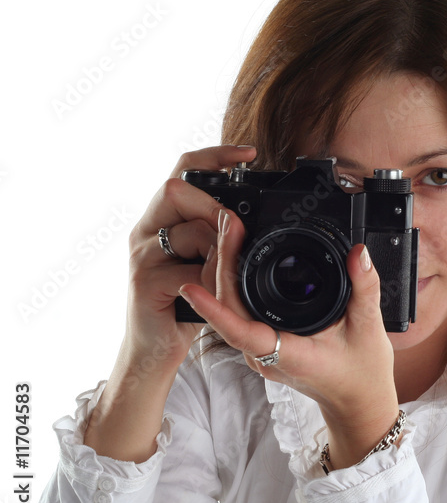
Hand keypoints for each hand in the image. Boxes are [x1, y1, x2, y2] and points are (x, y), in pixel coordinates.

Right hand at [117, 144, 256, 376]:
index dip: (215, 156)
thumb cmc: (184, 303)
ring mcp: (141, 255)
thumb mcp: (205, 263)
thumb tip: (247, 217)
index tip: (249, 152)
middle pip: (177, 190)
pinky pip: (188, 272)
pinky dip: (211, 283)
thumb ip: (218, 236)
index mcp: (162, 219)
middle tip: (235, 232)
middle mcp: (145, 230)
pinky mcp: (144, 283)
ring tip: (221, 277)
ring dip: (218, 253)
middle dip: (214, 208)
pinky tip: (213, 295)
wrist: (155, 349)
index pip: (183, 170)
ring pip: (189, 231)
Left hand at [178, 214, 399, 468]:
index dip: (214, 311)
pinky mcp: (260, 344)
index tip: (191, 287)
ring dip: (226, 268)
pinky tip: (239, 255)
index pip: (241, 332)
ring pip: (229, 308)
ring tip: (230, 230)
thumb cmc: (362, 373)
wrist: (358, 402)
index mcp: (288, 355)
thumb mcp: (370, 329)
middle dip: (223, 262)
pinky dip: (235, 281)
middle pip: (229, 308)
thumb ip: (365, 288)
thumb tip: (358, 254)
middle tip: (228, 223)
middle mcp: (265, 355)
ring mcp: (259, 351)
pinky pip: (238, 311)